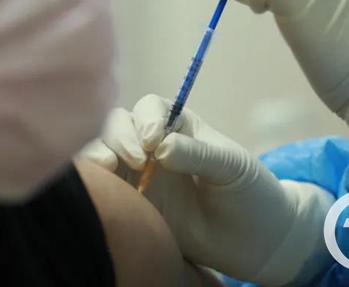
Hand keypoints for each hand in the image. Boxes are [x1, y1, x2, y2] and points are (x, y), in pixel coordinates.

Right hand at [80, 97, 334, 285]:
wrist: (254, 240)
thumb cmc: (248, 192)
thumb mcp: (231, 167)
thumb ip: (196, 155)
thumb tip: (159, 148)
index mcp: (180, 125)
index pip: (149, 108)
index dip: (147, 120)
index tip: (154, 142)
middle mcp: (153, 145)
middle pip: (118, 124)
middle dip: (119, 136)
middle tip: (137, 161)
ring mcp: (138, 174)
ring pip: (102, 151)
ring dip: (98, 153)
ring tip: (107, 168)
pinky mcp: (131, 203)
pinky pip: (103, 186)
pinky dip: (94, 180)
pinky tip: (102, 187)